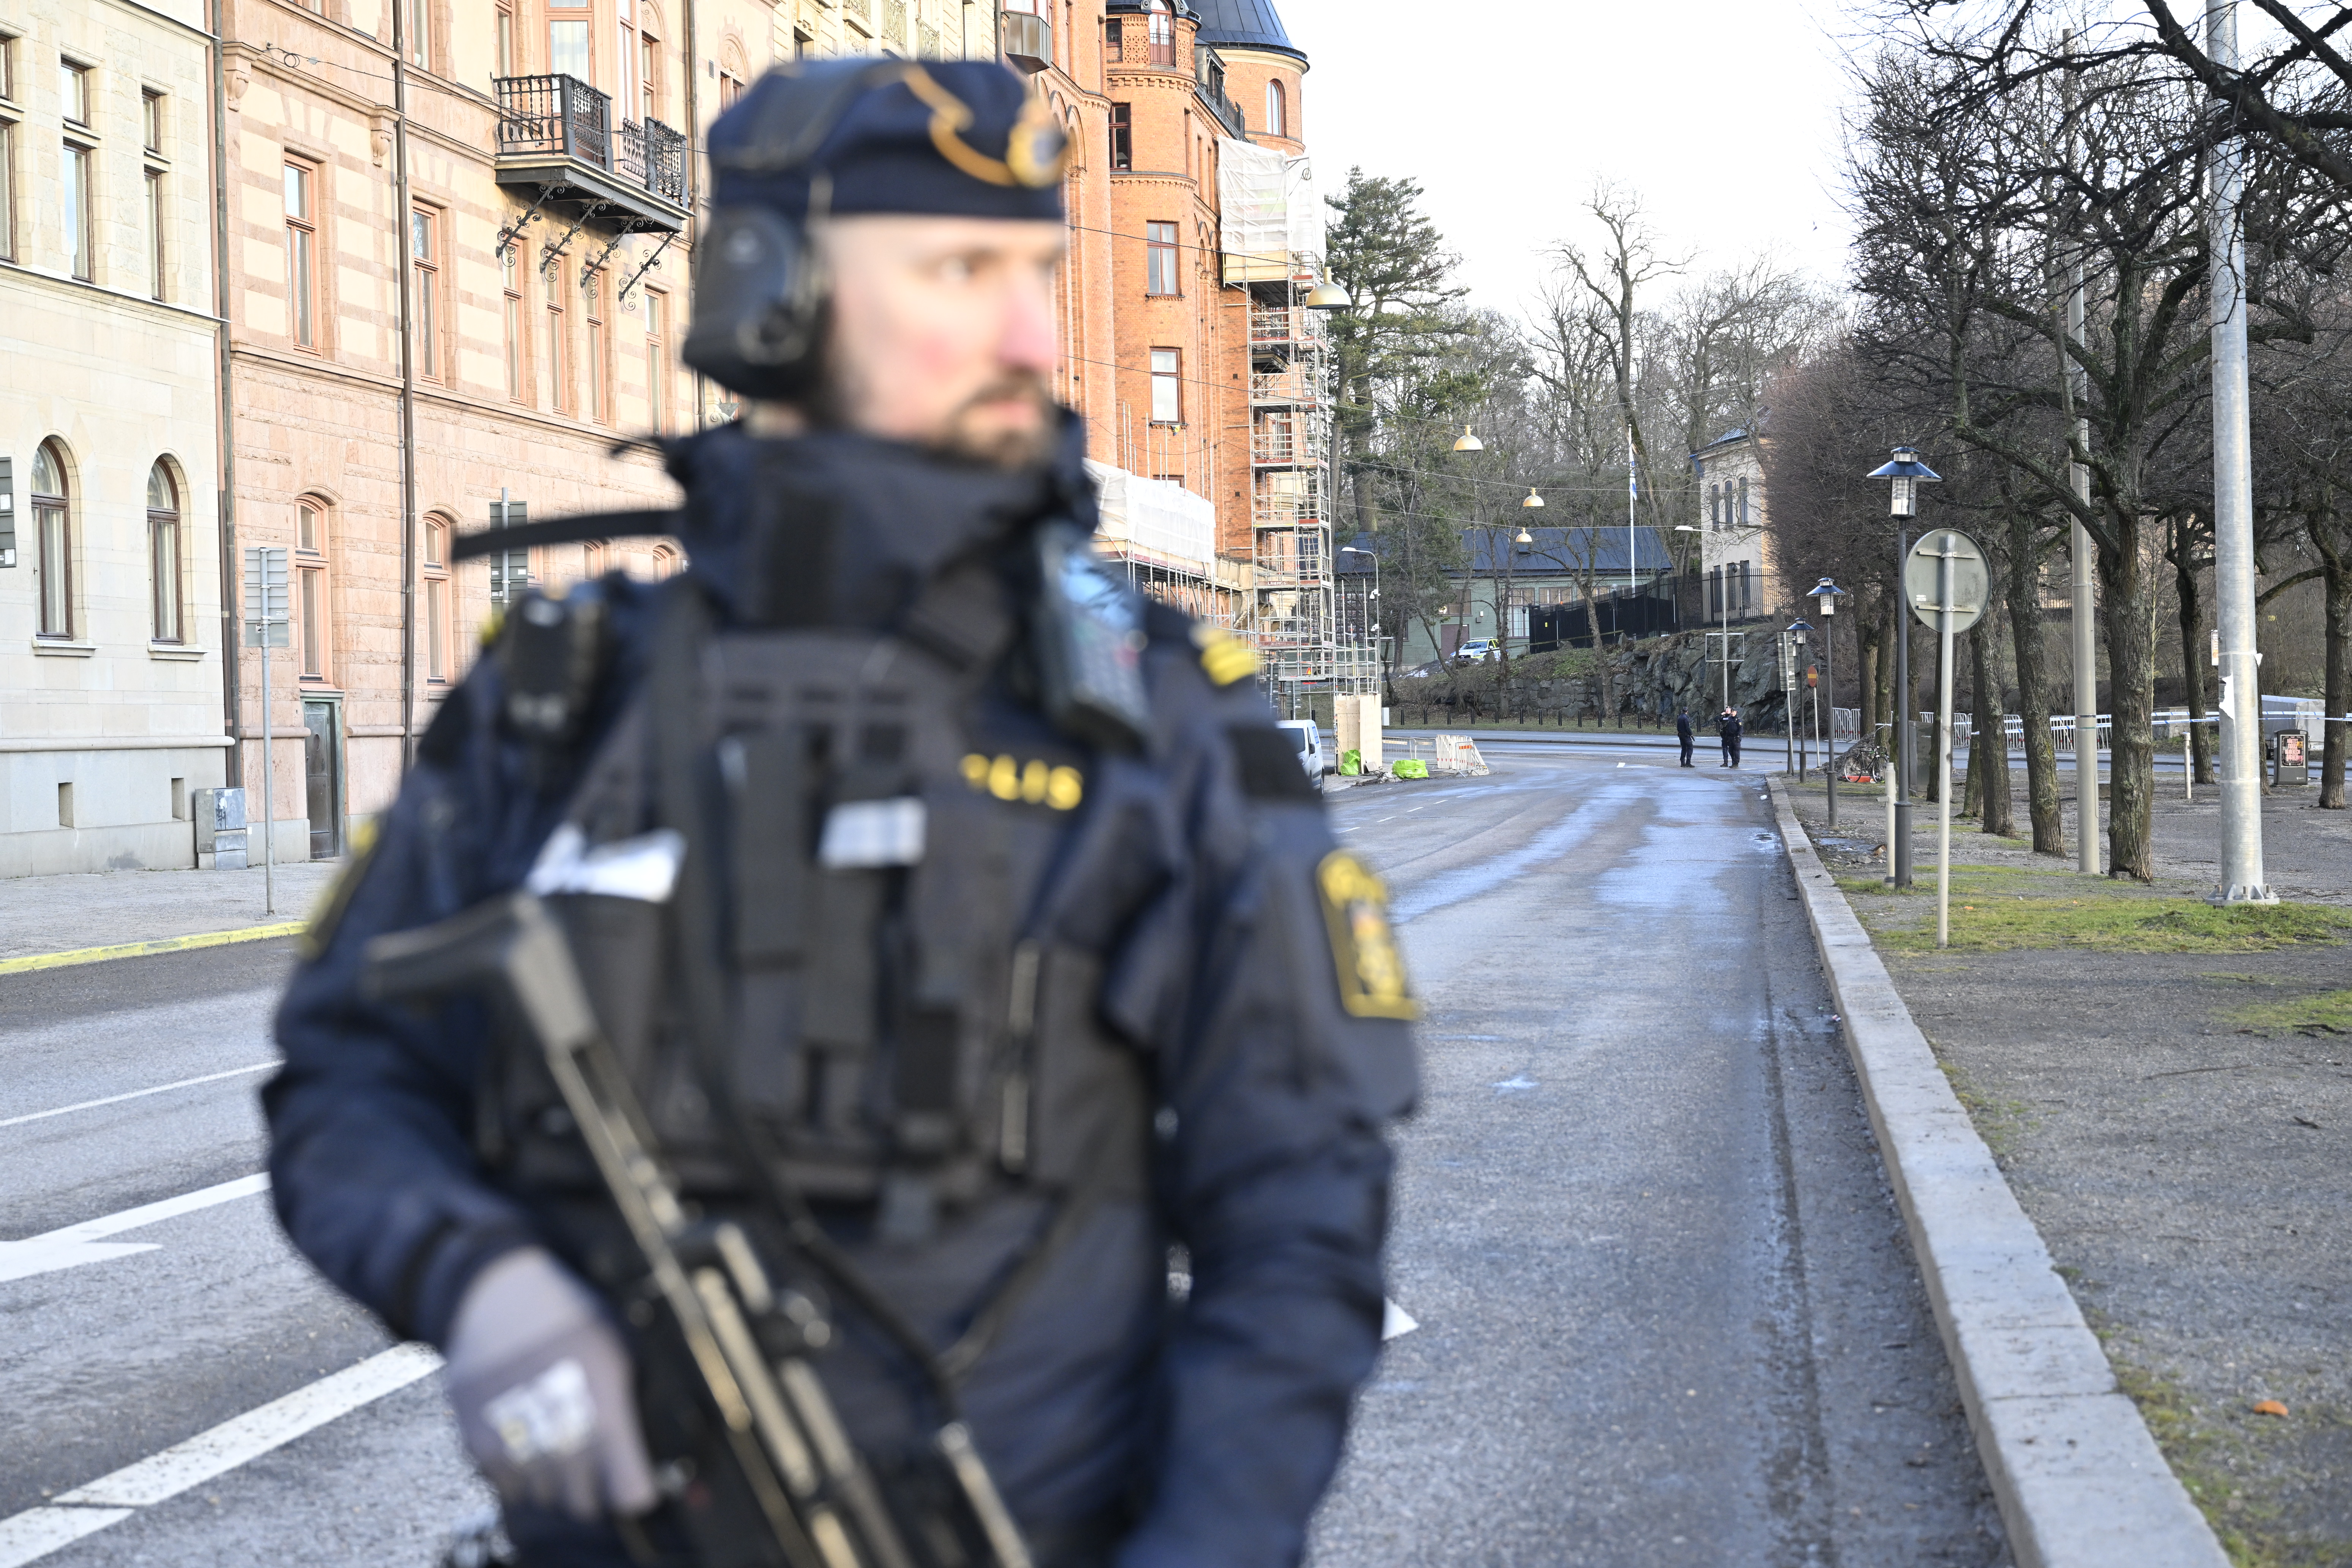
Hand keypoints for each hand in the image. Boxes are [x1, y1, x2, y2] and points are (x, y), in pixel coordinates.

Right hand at [443, 1247, 658, 1520]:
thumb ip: (629, 1408)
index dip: (634, 1491)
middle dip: (591, 1487)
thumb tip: (645, 1452)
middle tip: (591, 1460)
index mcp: (604, 1415)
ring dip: (551, 1480)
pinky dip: (515, 1470)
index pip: (628, 1491)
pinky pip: (504, 1484)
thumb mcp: (619, 1353)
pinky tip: (523, 1433)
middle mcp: (559, 1439)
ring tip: (554, 1438)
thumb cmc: (570, 1319)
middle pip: (583, 1504)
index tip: (633, 1484)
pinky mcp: (478, 1445)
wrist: (500, 1295)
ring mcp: (515, 1446)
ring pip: (542, 1497)